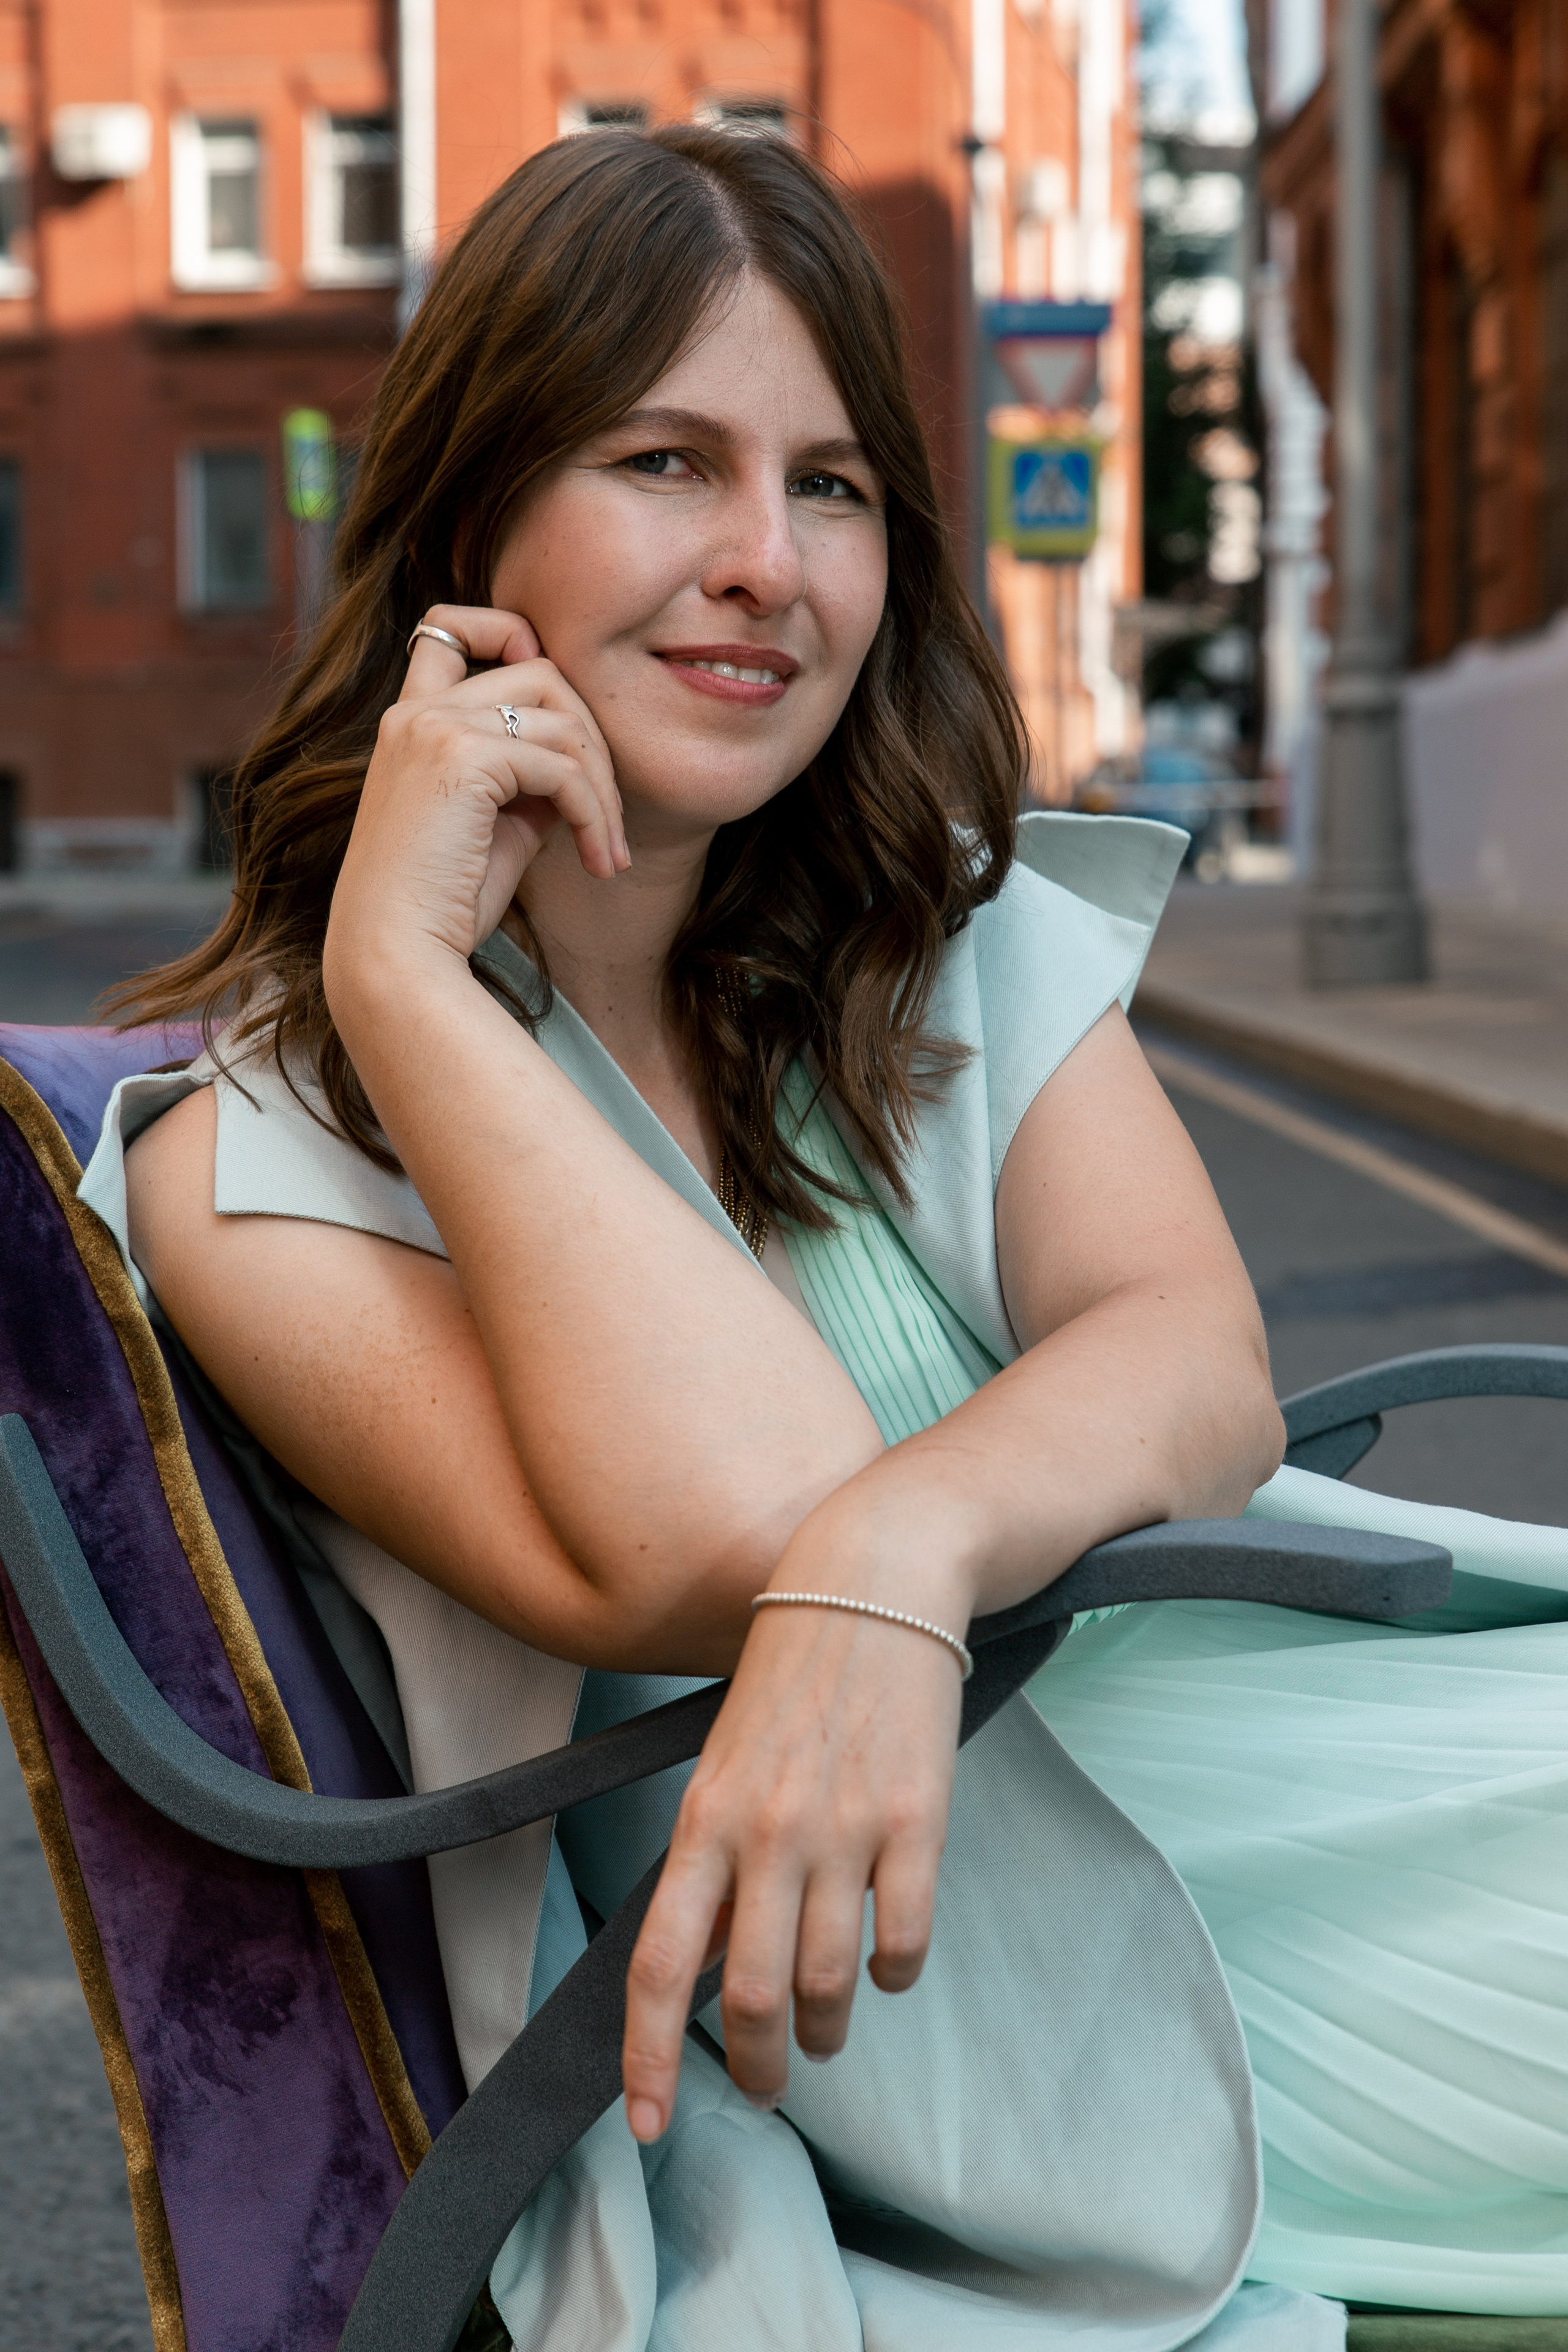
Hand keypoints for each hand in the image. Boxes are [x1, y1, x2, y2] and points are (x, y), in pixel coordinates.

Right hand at [328, 603, 628, 981]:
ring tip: (609, 851)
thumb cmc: (445, 905)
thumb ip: (530, 776)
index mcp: (410, 721)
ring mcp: (435, 728)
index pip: (450, 626)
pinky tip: (600, 863)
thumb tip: (583, 760)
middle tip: (609, 819)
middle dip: (593, 740)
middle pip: (539, 670)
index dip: (512, 634)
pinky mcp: (463, 758)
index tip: (559, 709)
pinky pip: (563, 768)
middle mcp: (416, 712)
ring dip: (604, 789)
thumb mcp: (497, 824)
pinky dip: (595, 814)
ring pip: (563, 719)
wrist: (397, 955)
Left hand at [620, 1495, 968, 2139]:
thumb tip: (704, 1966)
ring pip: (827, 1984)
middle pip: (749, 1997)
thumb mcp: (726, 1762)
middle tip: (764, 2086)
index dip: (646, 2057)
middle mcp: (767, 1833)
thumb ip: (713, 1861)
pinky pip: (902, 1943)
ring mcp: (844, 1829)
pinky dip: (892, 1974)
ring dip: (823, 2029)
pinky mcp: (918, 1822)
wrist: (874, 1583)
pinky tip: (884, 1963)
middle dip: (755, 2066)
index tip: (649, 2125)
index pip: (658, 1964)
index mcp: (704, 1819)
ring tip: (823, 2031)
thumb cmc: (793, 1675)